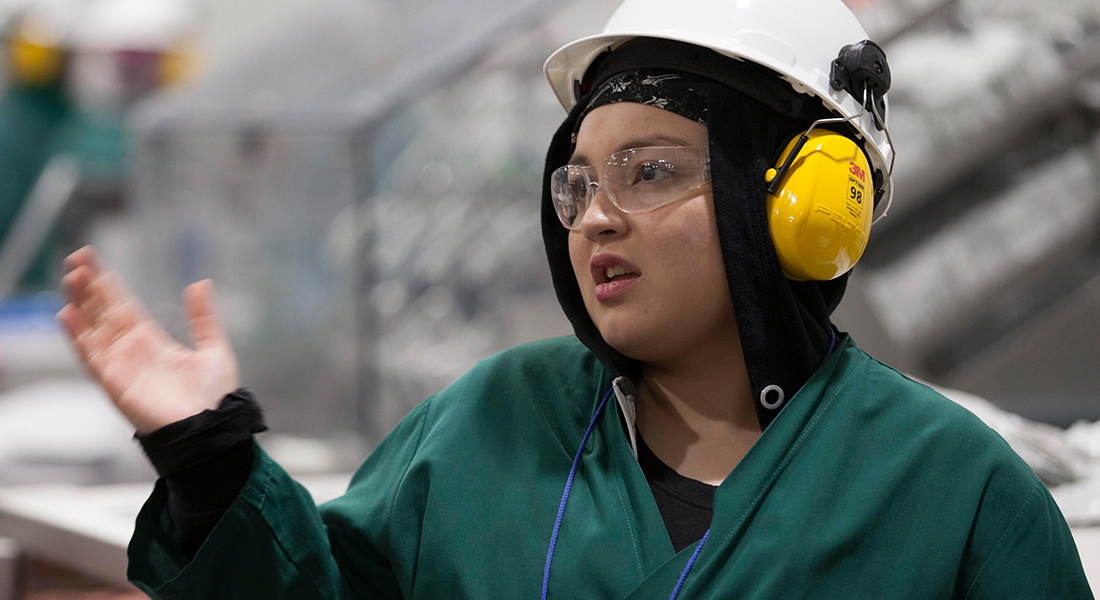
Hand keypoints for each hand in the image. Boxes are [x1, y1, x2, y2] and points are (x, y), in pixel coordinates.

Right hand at [56, 246, 240, 434]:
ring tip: (71, 278)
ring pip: (93, 330)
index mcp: (152, 342)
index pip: (122, 307)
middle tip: (76, 259)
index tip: (92, 260)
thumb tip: (200, 283)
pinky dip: (78, 338)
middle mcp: (132, 352)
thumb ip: (203, 317)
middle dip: (89, 288)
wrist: (212, 428)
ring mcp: (121, 367)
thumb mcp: (213, 348)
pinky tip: (67, 315)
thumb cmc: (214, 397)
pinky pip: (92, 358)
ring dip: (80, 305)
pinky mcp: (116, 384)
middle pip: (103, 314)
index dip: (107, 284)